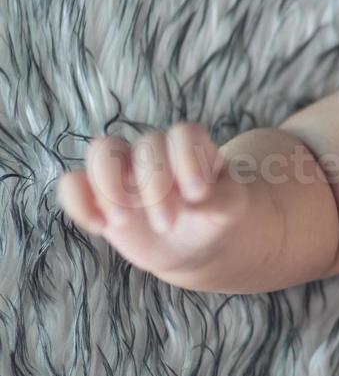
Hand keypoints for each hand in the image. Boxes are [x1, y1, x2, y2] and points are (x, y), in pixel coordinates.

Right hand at [55, 122, 249, 280]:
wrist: (193, 242)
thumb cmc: (213, 215)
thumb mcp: (229, 209)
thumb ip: (218, 200)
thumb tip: (192, 200)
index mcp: (191, 147)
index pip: (184, 133)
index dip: (187, 158)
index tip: (197, 194)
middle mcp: (154, 152)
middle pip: (146, 144)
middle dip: (155, 185)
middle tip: (169, 223)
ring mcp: (123, 170)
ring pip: (101, 150)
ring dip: (110, 185)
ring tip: (123, 221)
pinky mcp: (98, 195)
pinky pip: (72, 183)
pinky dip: (78, 202)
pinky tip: (100, 227)